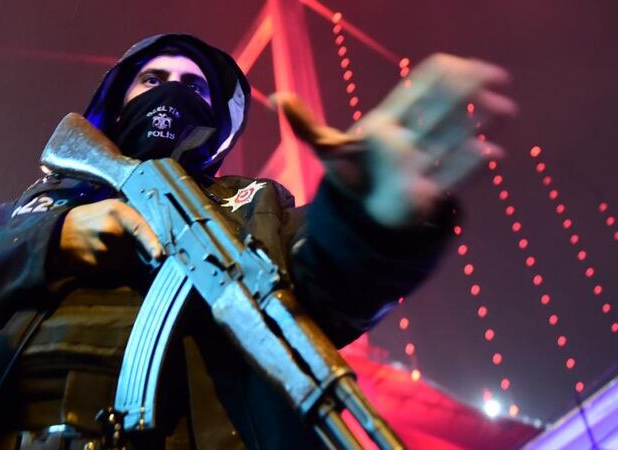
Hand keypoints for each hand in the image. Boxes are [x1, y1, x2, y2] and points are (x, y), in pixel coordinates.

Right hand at [56, 199, 163, 273]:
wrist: (60, 232)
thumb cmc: (92, 218)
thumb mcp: (112, 208)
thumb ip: (132, 220)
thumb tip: (157, 239)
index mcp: (117, 211)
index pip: (139, 228)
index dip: (151, 242)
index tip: (159, 254)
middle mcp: (110, 230)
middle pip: (136, 249)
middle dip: (137, 251)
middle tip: (123, 243)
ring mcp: (101, 250)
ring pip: (126, 262)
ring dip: (125, 260)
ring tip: (109, 247)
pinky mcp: (95, 265)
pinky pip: (114, 270)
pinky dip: (113, 267)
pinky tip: (102, 255)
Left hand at [273, 53, 516, 226]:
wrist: (359, 216)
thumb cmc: (349, 175)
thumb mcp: (325, 147)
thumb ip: (304, 123)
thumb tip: (274, 98)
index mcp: (389, 122)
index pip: (417, 91)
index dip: (440, 76)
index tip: (462, 63)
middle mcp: (411, 139)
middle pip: (441, 111)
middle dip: (466, 94)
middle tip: (493, 76)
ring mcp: (423, 164)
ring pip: (453, 139)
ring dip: (476, 124)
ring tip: (503, 109)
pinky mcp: (428, 193)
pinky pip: (453, 177)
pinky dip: (470, 165)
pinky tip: (491, 152)